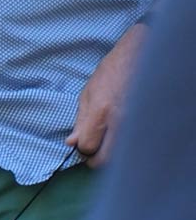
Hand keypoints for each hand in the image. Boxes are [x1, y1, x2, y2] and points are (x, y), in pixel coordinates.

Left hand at [66, 23, 147, 167]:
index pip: (88, 146)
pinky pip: (134, 147)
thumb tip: (71, 143)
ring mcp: (136, 126)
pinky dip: (125, 148)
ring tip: (107, 141)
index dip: (83, 148)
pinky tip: (121, 137)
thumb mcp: (88, 93)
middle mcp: (120, 122)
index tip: (83, 142)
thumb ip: (80, 120)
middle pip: (105, 159)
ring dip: (111, 154)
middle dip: (96, 159)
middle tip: (94, 150)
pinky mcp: (148, 127)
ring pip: (121, 156)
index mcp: (101, 112)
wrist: (140, 60)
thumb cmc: (111, 73)